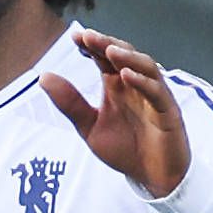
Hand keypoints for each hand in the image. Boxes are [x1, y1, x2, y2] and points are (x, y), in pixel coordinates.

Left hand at [42, 28, 191, 198]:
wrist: (152, 177)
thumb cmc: (124, 149)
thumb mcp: (89, 127)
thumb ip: (70, 103)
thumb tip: (43, 77)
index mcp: (116, 86)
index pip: (104, 58)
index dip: (91, 45)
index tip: (75, 37)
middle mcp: (136, 85)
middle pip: (124, 55)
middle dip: (106, 44)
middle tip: (88, 36)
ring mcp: (154, 96)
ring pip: (145, 67)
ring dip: (127, 56)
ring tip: (108, 49)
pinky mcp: (169, 111)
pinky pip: (157, 92)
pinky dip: (143, 82)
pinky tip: (126, 75)